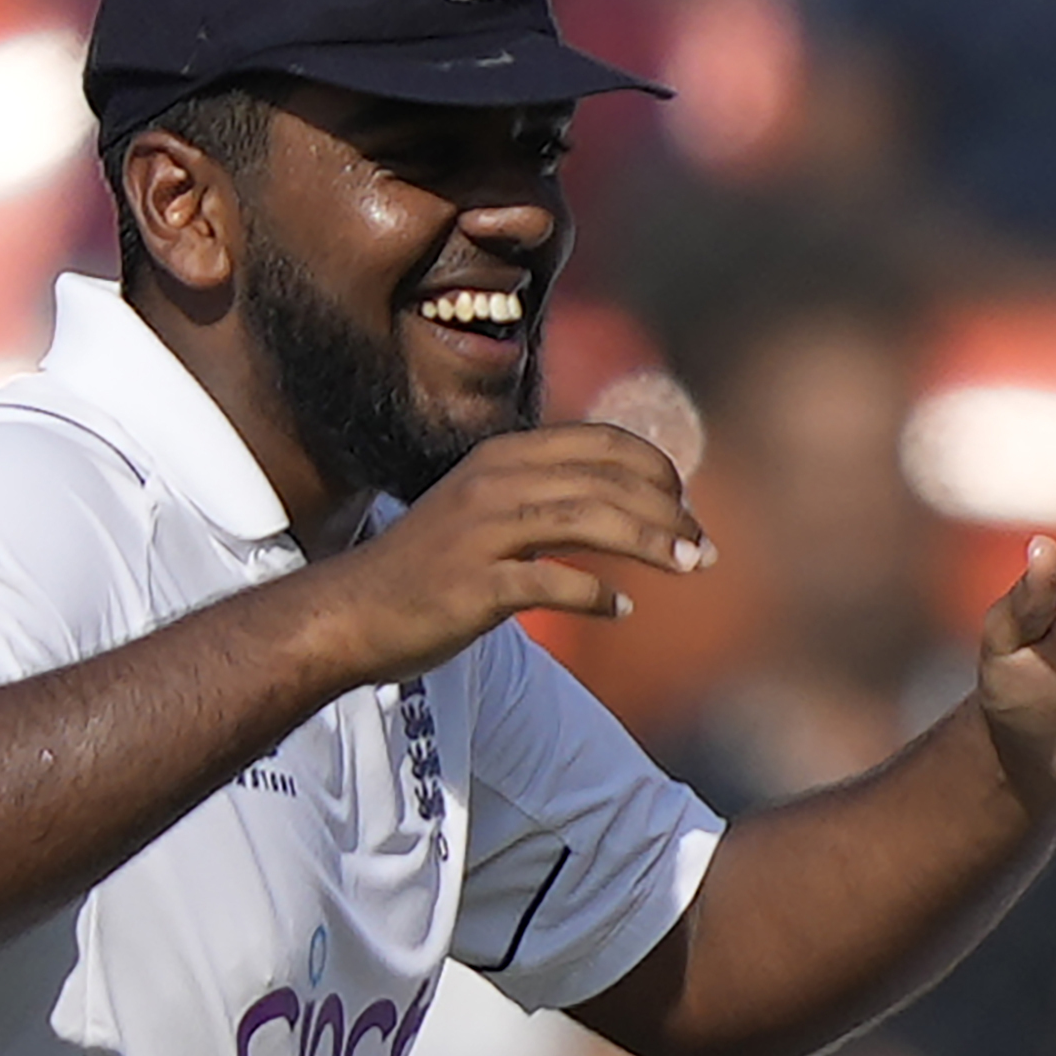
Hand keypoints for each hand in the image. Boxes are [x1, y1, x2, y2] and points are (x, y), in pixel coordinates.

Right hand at [306, 423, 708, 683]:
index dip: (656, 468)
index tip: (686, 504)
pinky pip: (551, 583)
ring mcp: (481, 533)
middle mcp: (494, 483)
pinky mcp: (474, 585)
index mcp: (504, 457)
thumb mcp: (489, 507)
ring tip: (690, 567)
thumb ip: (548, 494)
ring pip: (588, 520)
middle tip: (705, 550)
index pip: (601, 443)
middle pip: (606, 481)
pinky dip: (596, 595)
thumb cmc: (432, 565)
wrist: (351, 611)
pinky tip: (622, 608)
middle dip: (668, 513)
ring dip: (651, 544)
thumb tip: (631, 500)